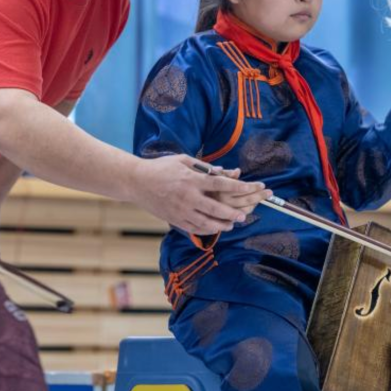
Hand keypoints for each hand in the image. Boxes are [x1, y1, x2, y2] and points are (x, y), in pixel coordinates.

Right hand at [130, 154, 270, 234]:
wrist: (136, 182)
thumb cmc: (161, 168)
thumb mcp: (183, 160)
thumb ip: (204, 167)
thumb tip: (224, 171)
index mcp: (192, 179)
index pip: (222, 184)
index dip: (240, 186)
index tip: (254, 187)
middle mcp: (188, 196)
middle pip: (217, 208)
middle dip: (234, 213)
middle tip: (245, 215)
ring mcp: (181, 210)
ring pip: (207, 223)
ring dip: (223, 225)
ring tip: (232, 224)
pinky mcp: (175, 219)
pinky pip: (195, 228)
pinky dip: (208, 230)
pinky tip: (215, 228)